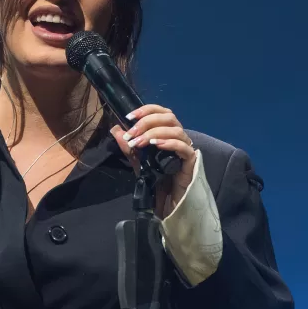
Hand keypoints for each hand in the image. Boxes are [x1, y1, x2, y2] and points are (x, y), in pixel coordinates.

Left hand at [111, 104, 196, 218]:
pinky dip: (170, 143)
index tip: (129, 116)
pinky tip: (157, 145)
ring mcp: (186, 147)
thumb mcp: (137, 159)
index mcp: (167, 131)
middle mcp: (178, 135)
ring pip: (176, 130)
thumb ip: (127, 145)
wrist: (166, 198)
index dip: (146, 109)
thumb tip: (116, 129)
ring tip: (140, 142)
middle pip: (169, 117)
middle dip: (147, 122)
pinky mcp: (190, 160)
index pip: (161, 111)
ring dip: (155, 133)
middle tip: (132, 133)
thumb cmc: (155, 176)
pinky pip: (184, 147)